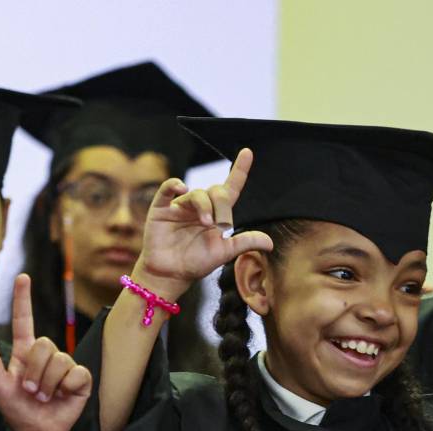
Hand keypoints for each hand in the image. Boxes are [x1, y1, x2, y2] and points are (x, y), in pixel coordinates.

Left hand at [0, 274, 91, 430]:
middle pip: (44, 344)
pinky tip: (62, 396)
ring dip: (47, 383)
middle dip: (34, 370)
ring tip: (43, 396)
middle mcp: (47, 355)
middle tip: (30, 390)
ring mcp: (66, 365)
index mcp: (25, 353)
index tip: (23, 277)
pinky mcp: (81, 378)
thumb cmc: (17, 411)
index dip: (23, 299)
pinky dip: (64, 387)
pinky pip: (74, 373)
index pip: (25, 320)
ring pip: (58, 360)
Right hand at [133, 148, 272, 299]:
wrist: (170, 275)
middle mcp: (199, 207)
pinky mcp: (161, 209)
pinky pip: (167, 189)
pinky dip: (174, 185)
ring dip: (205, 206)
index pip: (230, 188)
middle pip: (216, 191)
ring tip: (206, 222)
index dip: (239, 170)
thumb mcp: (224, 253)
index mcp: (216, 214)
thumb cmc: (195, 263)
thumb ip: (245, 243)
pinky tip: (182, 188)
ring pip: (197, 193)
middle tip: (221, 225)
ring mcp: (180, 206)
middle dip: (222, 206)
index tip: (247, 152)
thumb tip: (271, 243)